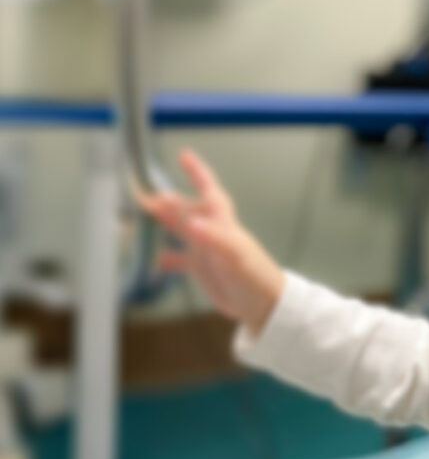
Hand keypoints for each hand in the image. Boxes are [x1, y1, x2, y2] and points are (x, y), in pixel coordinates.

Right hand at [139, 149, 283, 335]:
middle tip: (138, 197)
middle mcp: (211, 230)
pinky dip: (163, 257)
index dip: (197, 171)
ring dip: (159, 224)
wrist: (263, 304)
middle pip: (184, 208)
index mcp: (221, 221)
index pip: (208, 189)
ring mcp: (204, 248)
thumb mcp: (235, 255)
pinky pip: (176, 258)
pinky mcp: (201, 267)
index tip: (184, 154)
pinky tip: (150, 260)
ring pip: (177, 229)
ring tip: (134, 222)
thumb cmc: (254, 276)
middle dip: (164, 201)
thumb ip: (214, 238)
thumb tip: (192, 223)